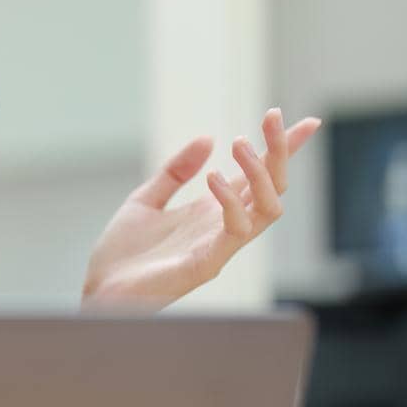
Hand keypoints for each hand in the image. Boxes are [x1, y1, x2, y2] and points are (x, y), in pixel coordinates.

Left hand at [82, 108, 321, 309]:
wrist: (100, 290)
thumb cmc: (124, 254)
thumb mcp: (147, 199)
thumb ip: (176, 171)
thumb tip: (208, 138)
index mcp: (213, 211)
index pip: (259, 177)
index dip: (283, 150)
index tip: (306, 122)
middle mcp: (224, 227)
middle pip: (272, 187)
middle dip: (279, 150)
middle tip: (273, 116)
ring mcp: (220, 246)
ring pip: (268, 208)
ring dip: (260, 172)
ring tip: (239, 142)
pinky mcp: (207, 264)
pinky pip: (236, 231)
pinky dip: (231, 201)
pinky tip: (214, 177)